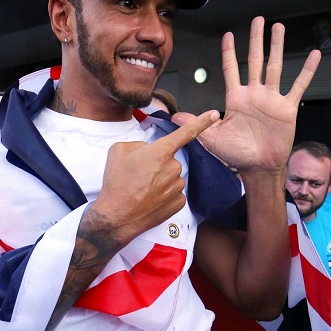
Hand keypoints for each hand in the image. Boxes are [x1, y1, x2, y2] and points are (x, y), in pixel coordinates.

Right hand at [92, 110, 218, 246]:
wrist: (117, 216)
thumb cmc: (116, 183)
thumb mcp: (119, 151)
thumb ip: (138, 144)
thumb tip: (147, 150)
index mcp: (160, 152)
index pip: (185, 133)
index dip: (201, 122)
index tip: (213, 114)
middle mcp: (173, 168)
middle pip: (170, 160)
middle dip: (158, 164)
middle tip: (140, 175)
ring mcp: (177, 186)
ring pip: (173, 177)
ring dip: (161, 180)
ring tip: (142, 189)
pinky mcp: (178, 203)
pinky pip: (175, 193)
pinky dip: (165, 195)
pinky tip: (150, 199)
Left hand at [172, 17, 320, 173]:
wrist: (258, 168)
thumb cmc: (236, 155)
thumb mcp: (211, 138)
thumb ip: (196, 124)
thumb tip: (174, 116)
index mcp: (236, 98)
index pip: (231, 69)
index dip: (228, 52)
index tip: (228, 35)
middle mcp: (254, 94)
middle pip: (254, 60)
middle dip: (256, 40)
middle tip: (258, 20)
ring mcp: (272, 99)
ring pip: (275, 66)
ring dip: (277, 47)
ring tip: (278, 27)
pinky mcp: (287, 108)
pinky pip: (299, 86)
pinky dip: (308, 71)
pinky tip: (315, 55)